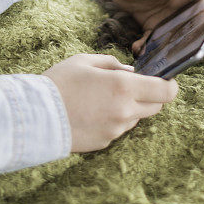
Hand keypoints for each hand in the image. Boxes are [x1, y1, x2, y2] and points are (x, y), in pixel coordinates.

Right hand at [43, 53, 177, 152]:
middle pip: (156, 107)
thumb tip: (132, 71)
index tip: (164, 81)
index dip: (169, 85)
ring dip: (129, 108)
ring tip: (101, 100)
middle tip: (129, 87)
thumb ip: (113, 64)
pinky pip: (118, 129)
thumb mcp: (84, 61)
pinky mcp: (105, 142)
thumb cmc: (58, 83)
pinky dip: (113, 120)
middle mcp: (125, 111)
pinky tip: (91, 113)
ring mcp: (116, 129)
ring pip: (136, 118)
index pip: (166, 91)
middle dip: (150, 96)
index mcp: (123, 87)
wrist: (34, 117)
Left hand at [109, 0, 203, 55]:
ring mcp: (167, 19)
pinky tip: (138, 49)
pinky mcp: (152, 27)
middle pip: (190, 26)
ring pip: (172, 37)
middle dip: (187, 40)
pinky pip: (152, 40)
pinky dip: (146, 47)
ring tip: (159, 57)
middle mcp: (180, 7)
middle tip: (183, 52)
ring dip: (166, 48)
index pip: (202, 7)